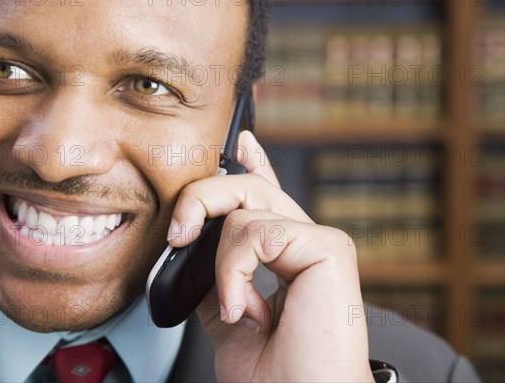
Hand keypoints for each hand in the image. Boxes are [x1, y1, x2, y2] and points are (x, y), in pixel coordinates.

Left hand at [168, 131, 373, 381]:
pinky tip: (247, 309)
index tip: (242, 143)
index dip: (255, 165)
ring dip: (220, 261)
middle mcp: (306, 241)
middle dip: (202, 197)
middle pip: (248, 187)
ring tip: (232, 306)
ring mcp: (320, 241)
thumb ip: (217, 273)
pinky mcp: (327, 248)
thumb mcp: (228, 314)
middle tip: (177, 234)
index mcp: (287, 254)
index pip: (268, 198)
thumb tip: (192, 241)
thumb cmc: (272, 372)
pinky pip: (255, 232)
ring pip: (245, 204)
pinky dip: (234, 271)